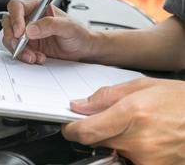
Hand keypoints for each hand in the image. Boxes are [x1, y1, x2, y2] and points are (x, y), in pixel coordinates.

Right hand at [2, 0, 96, 63]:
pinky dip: (24, 57)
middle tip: (21, 47)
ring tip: (34, 56)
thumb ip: (50, 25)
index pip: (17, 6)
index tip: (20, 32)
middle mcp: (31, 19)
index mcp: (38, 7)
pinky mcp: (29, 47)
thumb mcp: (68, 26)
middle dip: (12, 37)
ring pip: (11, 39)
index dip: (15, 18)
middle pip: (9, 23)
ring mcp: (28, 34)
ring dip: (20, 50)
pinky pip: (19, 51)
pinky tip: (37, 58)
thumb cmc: (80, 34)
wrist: (84, 50)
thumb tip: (30, 29)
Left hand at [62, 77, 184, 164]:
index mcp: (133, 114)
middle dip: (95, 130)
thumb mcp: (142, 86)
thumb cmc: (179, 100)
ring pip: (111, 150)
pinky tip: (143, 136)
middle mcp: (139, 141)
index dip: (71, 130)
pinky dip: (127, 147)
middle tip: (109, 118)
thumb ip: (106, 96)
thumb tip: (79, 105)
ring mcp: (147, 159)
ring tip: (134, 125)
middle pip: (96, 141)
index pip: (87, 131)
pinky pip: (127, 158)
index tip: (69, 126)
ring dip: (114, 138)